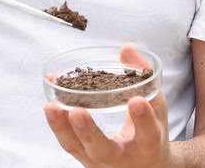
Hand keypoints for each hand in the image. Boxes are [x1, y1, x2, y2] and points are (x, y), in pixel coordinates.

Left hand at [44, 43, 170, 167]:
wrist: (145, 166)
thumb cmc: (150, 130)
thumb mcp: (155, 105)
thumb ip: (142, 77)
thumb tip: (126, 47)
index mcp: (148, 145)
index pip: (147, 133)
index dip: (142, 119)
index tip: (136, 101)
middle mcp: (123, 159)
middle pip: (103, 151)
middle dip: (89, 133)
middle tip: (77, 113)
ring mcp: (100, 162)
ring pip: (77, 149)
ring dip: (61, 128)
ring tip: (50, 106)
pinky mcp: (83, 158)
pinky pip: (68, 142)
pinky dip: (56, 123)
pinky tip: (49, 103)